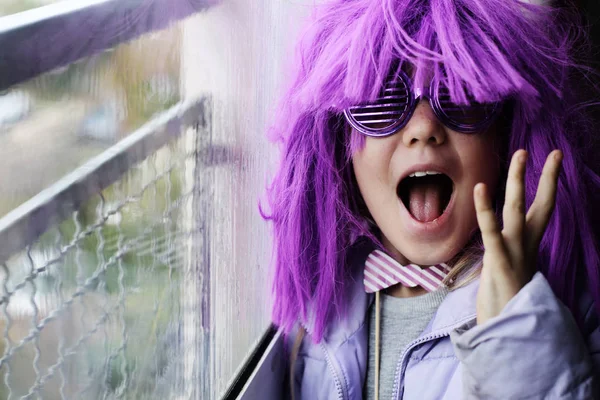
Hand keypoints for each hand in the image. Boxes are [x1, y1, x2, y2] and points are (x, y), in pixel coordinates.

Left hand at [474, 149, 562, 325]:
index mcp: (528, 246)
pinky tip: (478, 188)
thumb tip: (502, 239)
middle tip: (550, 151)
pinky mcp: (501, 263)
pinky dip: (484, 210)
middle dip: (544, 177)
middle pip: (539, 205)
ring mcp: (515, 253)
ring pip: (517, 211)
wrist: (508, 333)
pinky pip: (492, 232)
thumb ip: (508, 251)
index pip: (542, 209)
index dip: (548, 183)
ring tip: (520, 154)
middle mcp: (526, 246)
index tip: (555, 158)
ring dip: (518, 182)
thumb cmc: (506, 301)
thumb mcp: (509, 270)